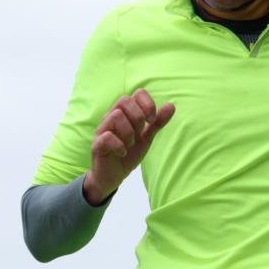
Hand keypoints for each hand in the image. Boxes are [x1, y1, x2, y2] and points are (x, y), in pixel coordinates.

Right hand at [83, 89, 174, 204]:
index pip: (137, 93)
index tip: (152, 121)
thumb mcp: (147, 137)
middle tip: (139, 132)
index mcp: (125, 113)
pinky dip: (120, 146)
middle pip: (124, 100)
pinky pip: (107, 136)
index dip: (148, 104)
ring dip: (129, 132)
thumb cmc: (129, 153)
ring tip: (130, 144)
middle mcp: (112, 116)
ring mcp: (102, 129)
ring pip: (116, 115)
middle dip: (138, 117)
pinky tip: (122, 153)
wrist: (114, 175)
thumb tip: (171, 105)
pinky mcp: (96, 144)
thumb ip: (157, 123)